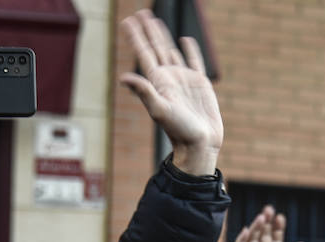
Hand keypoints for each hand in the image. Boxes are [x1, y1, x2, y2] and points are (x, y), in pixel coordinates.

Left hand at [119, 9, 221, 174]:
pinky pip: (194, 60)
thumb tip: (123, 77)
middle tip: (139, 13)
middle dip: (147, 30)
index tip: (127, 21)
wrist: (199, 144)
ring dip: (162, 36)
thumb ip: (144, 92)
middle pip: (155, 47)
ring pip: (171, 50)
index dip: (136, 36)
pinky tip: (185, 40)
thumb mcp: (159, 110)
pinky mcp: (200, 83)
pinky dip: (190, 49)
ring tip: (155, 21)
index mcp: (158, 81)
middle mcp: (169, 77)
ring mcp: (184, 79)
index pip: (144, 53)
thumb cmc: (179, 130)